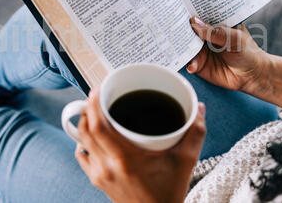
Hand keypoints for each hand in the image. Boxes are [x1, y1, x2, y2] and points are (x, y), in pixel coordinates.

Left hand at [76, 88, 206, 202]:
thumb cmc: (170, 192)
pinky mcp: (97, 180)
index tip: (98, 89)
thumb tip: (199, 108)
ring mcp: (100, 174)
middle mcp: (107, 166)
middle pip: (85, 129)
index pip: (97, 125)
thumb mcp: (186, 161)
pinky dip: (84, 141)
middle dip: (88, 108)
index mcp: (125, 158)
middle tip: (97, 95)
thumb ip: (195, 132)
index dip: (93, 104)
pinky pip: (83, 156)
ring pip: (82, 141)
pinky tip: (94, 135)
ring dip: (85, 123)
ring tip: (95, 110)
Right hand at [188, 17, 281, 107]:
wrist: (252, 76)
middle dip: (180, 29)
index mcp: (214, 24)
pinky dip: (189, 63)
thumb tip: (194, 22)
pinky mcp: (198, 64)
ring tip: (183, 50)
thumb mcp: (234, 38)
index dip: (188, 11)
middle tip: (174, 30)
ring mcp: (200, 49)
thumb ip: (216, 32)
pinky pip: (189, 62)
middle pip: (188, 30)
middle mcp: (204, 35)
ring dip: (182, 47)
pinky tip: (192, 66)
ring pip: (185, 46)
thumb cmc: (248, 52)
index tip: (179, 8)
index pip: (198, 14)